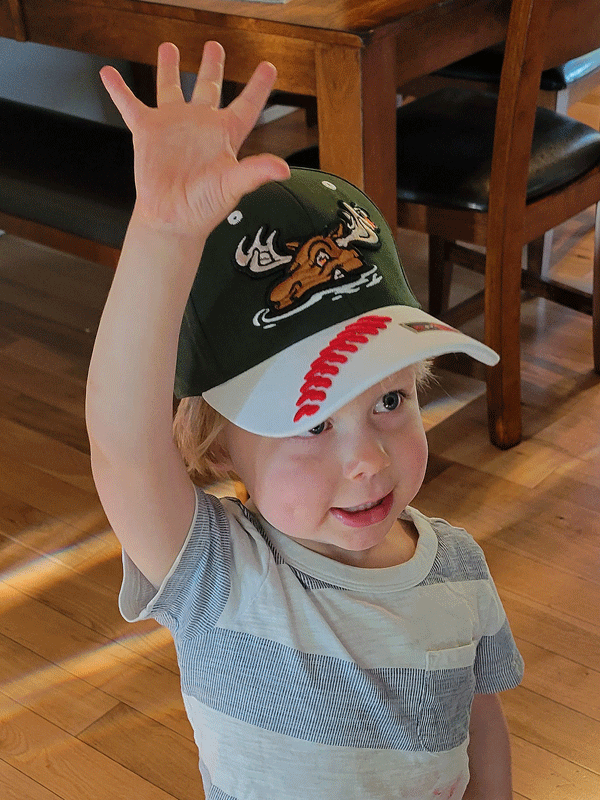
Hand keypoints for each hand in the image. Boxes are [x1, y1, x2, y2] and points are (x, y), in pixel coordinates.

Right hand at [100, 41, 289, 236]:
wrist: (172, 219)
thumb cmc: (204, 207)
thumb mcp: (233, 186)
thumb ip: (256, 172)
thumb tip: (282, 169)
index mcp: (224, 135)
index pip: (246, 105)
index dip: (258, 87)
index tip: (268, 67)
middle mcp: (199, 126)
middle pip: (208, 88)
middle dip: (211, 66)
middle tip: (214, 46)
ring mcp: (172, 126)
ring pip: (171, 88)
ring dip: (169, 68)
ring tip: (169, 47)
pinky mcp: (147, 133)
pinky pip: (131, 105)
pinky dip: (119, 90)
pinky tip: (109, 74)